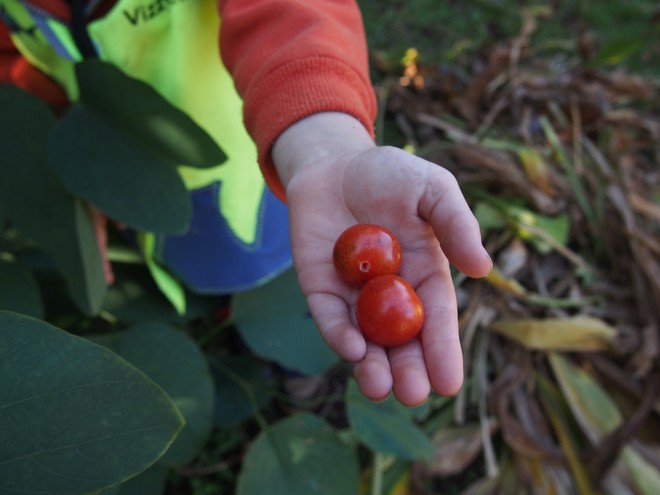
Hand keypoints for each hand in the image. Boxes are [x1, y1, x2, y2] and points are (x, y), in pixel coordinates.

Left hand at [272, 112, 491, 405]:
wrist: (335, 163)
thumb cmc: (390, 174)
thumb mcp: (432, 188)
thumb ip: (456, 224)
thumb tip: (482, 268)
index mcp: (424, 274)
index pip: (436, 319)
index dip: (443, 351)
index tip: (449, 385)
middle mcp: (391, 293)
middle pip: (401, 341)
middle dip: (408, 370)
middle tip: (412, 394)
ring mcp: (354, 294)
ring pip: (365, 340)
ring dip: (372, 367)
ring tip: (381, 388)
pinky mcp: (320, 287)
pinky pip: (330, 316)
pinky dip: (339, 334)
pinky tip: (351, 349)